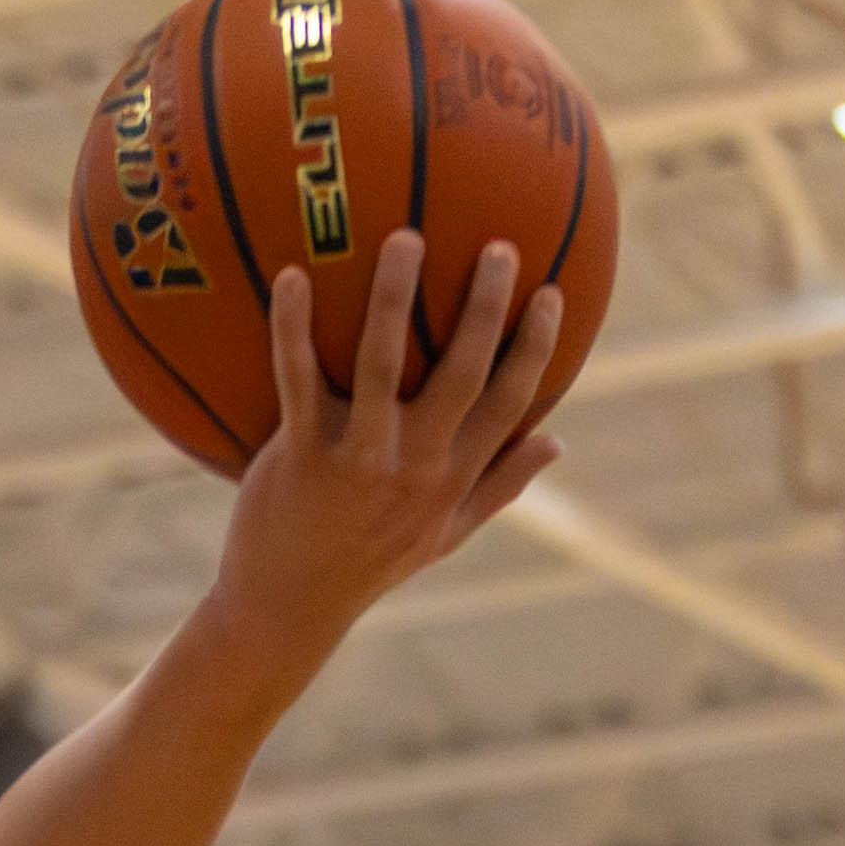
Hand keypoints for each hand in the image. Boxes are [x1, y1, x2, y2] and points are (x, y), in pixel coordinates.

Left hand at [208, 230, 565, 655]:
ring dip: (394, 297)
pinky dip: (293, 326)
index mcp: (452, 477)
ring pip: (382, 363)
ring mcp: (358, 457)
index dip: (534, 346)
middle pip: (463, 373)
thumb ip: (499, 486)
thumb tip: (558, 441)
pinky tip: (293, 275)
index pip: (510, 403)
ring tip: (404, 237)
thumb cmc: (367, 563)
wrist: (287, 607)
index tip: (551, 291)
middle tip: (499, 246)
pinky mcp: (299, 454)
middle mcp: (413, 464)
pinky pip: (297, 377)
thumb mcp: (444, 536)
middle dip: (485, 308)